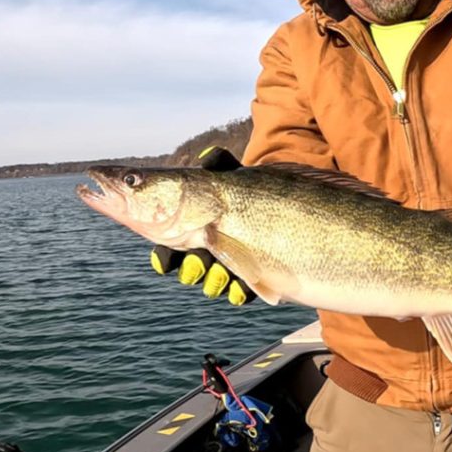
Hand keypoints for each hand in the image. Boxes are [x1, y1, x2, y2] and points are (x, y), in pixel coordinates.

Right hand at [147, 145, 255, 305]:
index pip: (169, 248)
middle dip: (191, 269)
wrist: (286, 206)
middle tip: (199, 262)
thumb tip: (209, 157)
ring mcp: (230, 267)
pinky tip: (240, 287)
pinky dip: (238, 291)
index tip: (165, 261)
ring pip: (212, 283)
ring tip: (220, 271)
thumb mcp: (234, 173)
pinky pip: (240, 293)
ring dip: (213, 279)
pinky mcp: (253, 279)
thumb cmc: (250, 190)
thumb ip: (218, 164)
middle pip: (190, 269)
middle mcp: (208, 251)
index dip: (164, 258)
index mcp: (193, 230)